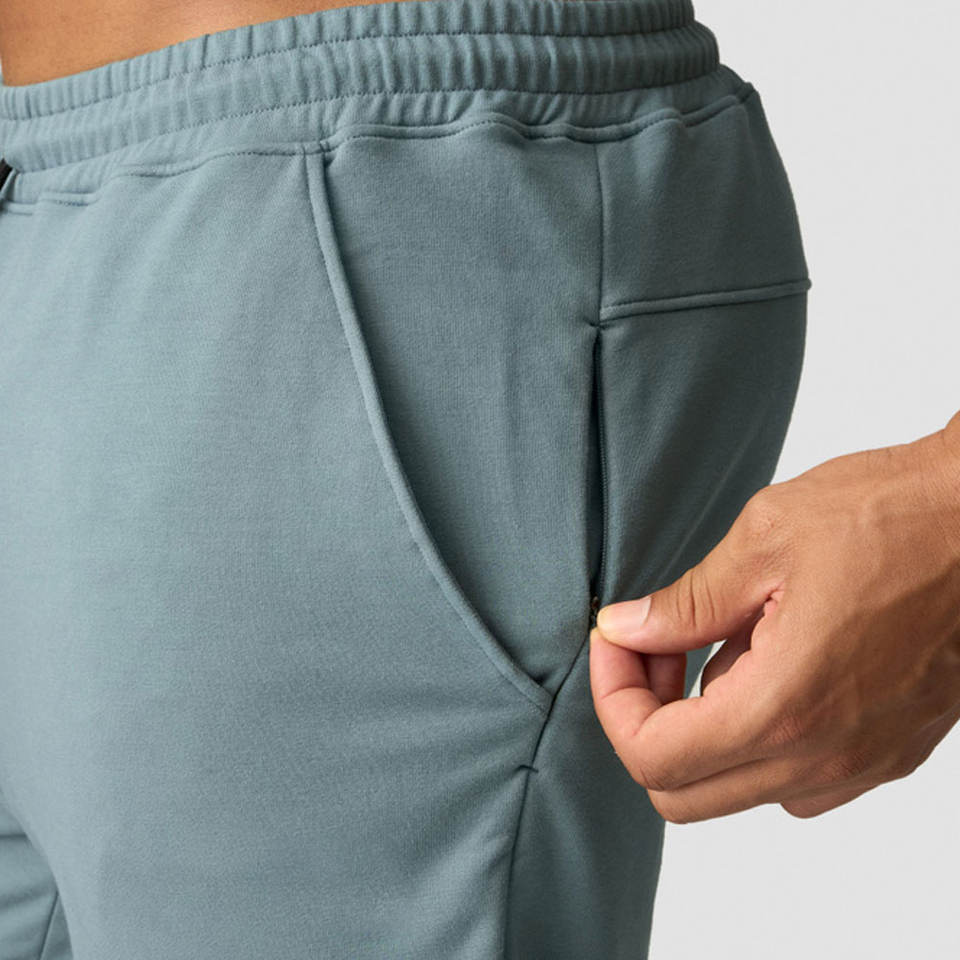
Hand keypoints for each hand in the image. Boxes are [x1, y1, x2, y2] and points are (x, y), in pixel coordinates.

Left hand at [588, 412, 959, 823]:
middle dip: (646, 721)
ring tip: (720, 640)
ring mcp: (862, 762)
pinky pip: (794, 775)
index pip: (653, 758)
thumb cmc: (892, 517)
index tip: (616, 642)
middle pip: (683, 793)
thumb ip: (684, 604)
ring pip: (738, 786)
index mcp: (785, 708)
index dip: (613, 698)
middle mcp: (826, 757)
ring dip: (700, 727)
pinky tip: (767, 658)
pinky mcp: (888, 750)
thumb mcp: (763, 541)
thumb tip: (625, 630)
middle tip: (654, 647)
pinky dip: (754, 732)